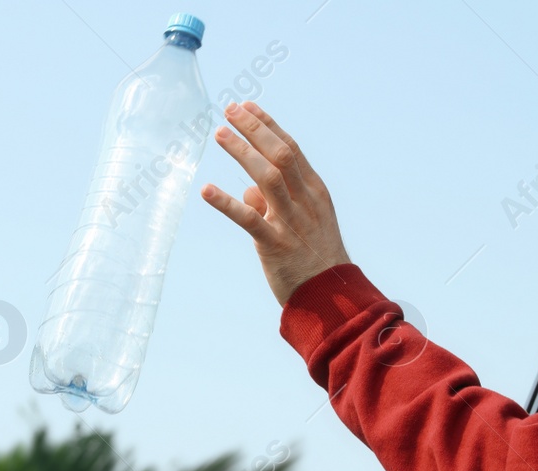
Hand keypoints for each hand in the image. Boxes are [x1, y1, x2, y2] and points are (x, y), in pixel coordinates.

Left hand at [201, 101, 351, 305]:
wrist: (332, 297)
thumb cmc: (314, 258)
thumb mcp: (303, 223)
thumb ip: (275, 204)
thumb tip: (248, 192)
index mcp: (314, 192)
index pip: (290, 148)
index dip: (268, 125)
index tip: (246, 106)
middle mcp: (305, 201)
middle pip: (280, 154)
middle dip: (254, 129)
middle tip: (229, 111)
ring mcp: (291, 222)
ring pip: (268, 178)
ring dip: (243, 152)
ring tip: (220, 135)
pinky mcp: (275, 246)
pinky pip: (249, 220)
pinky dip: (227, 203)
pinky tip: (206, 191)